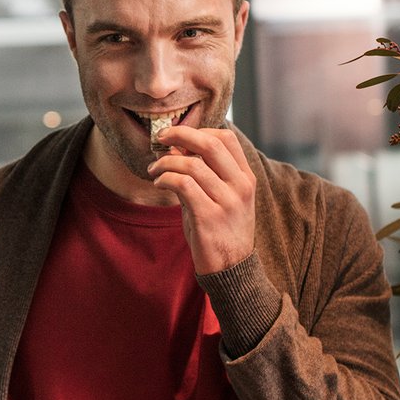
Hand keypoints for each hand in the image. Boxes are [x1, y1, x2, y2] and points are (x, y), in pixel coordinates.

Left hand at [149, 125, 255, 274]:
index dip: (197, 130)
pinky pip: (183, 185)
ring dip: (165, 162)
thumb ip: (201, 171)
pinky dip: (166, 179)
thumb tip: (175, 145)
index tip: (176, 135)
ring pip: (192, 164)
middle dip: (179, 134)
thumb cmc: (220, 229)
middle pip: (210, 143)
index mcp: (246, 177)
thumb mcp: (219, 197)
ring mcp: (227, 202)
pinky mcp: (209, 217)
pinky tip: (159, 183)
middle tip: (160, 138)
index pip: (226, 137)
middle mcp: (241, 186)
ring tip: (154, 170)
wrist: (232, 269)